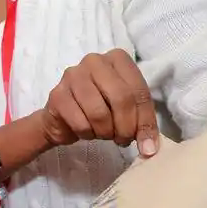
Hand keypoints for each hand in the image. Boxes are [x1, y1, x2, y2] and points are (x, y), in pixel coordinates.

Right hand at [39, 49, 158, 156]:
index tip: (147, 146)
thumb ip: (142, 123)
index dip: (145, 121)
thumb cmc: (100, 109)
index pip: (139, 91)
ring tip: (104, 134)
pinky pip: (80, 122)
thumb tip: (149, 149)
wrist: (62, 118)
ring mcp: (73, 75)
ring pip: (99, 112)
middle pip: (121, 99)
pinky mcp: (57, 94)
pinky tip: (86, 131)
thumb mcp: (127, 111)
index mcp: (118, 59)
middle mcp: (95, 61)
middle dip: (125, 128)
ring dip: (105, 132)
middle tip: (123, 140)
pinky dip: (87, 134)